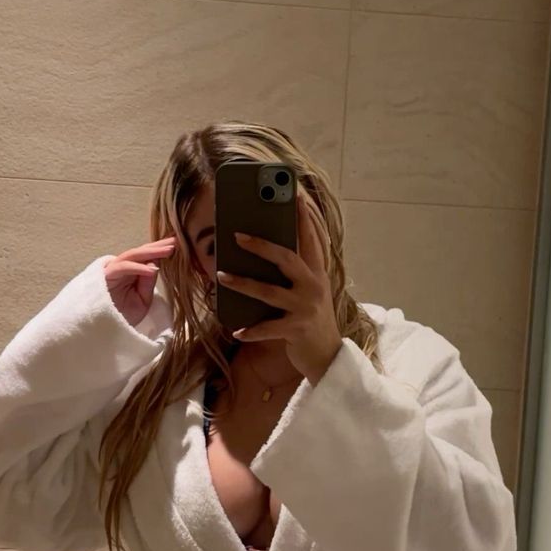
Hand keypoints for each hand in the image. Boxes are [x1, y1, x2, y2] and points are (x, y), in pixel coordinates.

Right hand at [104, 237, 175, 326]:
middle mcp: (122, 267)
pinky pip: (122, 267)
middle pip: (142, 252)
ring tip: (168, 250)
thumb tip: (155, 264)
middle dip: (159, 246)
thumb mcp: (142, 299)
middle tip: (177, 240)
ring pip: (133, 255)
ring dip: (151, 252)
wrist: (106, 330)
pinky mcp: (106, 275)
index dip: (162, 250)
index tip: (180, 244)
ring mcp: (113, 270)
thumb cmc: (124, 315)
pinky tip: (152, 269)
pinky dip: (137, 267)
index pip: (148, 257)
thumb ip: (148, 283)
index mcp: (132, 272)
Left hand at [216, 193, 342, 384]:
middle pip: (286, 258)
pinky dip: (251, 329)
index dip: (303, 217)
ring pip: (269, 292)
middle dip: (261, 245)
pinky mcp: (296, 329)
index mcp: (317, 273)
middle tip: (237, 236)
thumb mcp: (310, 291)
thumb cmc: (312, 318)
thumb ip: (295, 273)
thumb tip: (264, 254)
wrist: (328, 355)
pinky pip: (268, 328)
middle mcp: (313, 286)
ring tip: (222, 276)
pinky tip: (237, 329)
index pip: (311, 239)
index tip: (294, 195)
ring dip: (243, 284)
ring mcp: (305, 307)